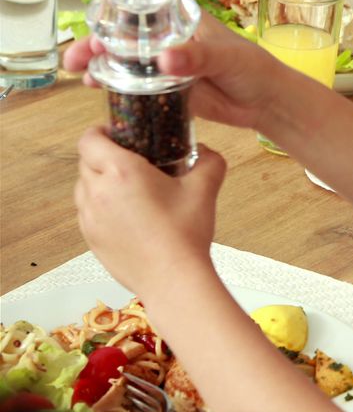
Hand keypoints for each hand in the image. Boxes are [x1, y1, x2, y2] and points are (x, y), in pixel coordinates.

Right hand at [63, 17, 286, 130]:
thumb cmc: (253, 69)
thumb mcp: (226, 57)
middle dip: (96, 44)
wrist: (267, 103)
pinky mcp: (167, 90)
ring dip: (101, 66)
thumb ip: (197, 57)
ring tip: (83, 76)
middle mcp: (169, 40)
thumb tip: (165, 59)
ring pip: (125, 62)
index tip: (94, 29)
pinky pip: (136, 87)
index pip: (140, 9)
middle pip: (123, 37)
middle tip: (77, 58)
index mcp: (181, 20)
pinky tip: (99, 91)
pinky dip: (117, 88)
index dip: (112, 16)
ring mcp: (166, 66)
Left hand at [75, 128, 225, 296]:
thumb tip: (207, 151)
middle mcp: (97, 191)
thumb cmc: (185, 233)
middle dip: (105, 158)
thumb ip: (209, 161)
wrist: (173, 278)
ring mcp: (89, 217)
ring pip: (84, 188)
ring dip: (101, 184)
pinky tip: (129, 218)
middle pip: (86, 162)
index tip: (120, 136)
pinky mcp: (90, 239)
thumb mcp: (205, 189)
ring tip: (130, 193)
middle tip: (133, 164)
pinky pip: (88, 213)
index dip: (101, 132)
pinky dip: (102, 209)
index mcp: (121, 171)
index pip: (90, 138)